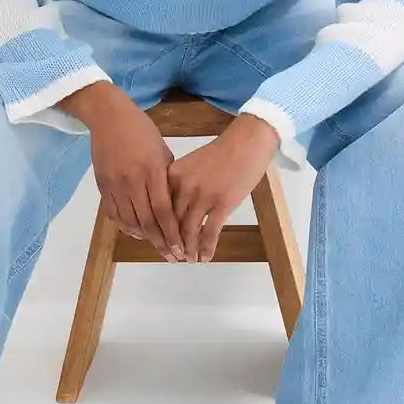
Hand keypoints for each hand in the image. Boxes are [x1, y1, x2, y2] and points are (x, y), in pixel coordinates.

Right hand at [84, 90, 186, 261]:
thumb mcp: (162, 150)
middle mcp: (132, 182)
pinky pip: (114, 214)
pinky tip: (137, 232)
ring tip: (157, 246)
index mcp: (151, 171)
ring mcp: (114, 185)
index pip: (163, 211)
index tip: (181, 248)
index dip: (172, 233)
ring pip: (129, 221)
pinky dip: (126, 226)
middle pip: (147, 221)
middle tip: (172, 257)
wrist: (108, 118)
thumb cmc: (141, 131)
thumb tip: (175, 202)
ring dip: (144, 238)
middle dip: (161, 242)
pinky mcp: (102, 186)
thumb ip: (168, 177)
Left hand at [166, 113, 279, 262]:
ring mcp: (203, 196)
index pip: (159, 207)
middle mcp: (184, 187)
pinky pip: (210, 232)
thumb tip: (173, 208)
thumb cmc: (220, 153)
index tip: (159, 241)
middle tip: (172, 256)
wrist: (246, 143)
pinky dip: (206, 248)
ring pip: (189, 231)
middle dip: (171, 243)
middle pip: (171, 222)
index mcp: (172, 175)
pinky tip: (205, 258)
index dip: (158, 228)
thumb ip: (179, 183)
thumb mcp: (191, 164)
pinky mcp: (222, 203)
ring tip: (188, 260)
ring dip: (188, 249)